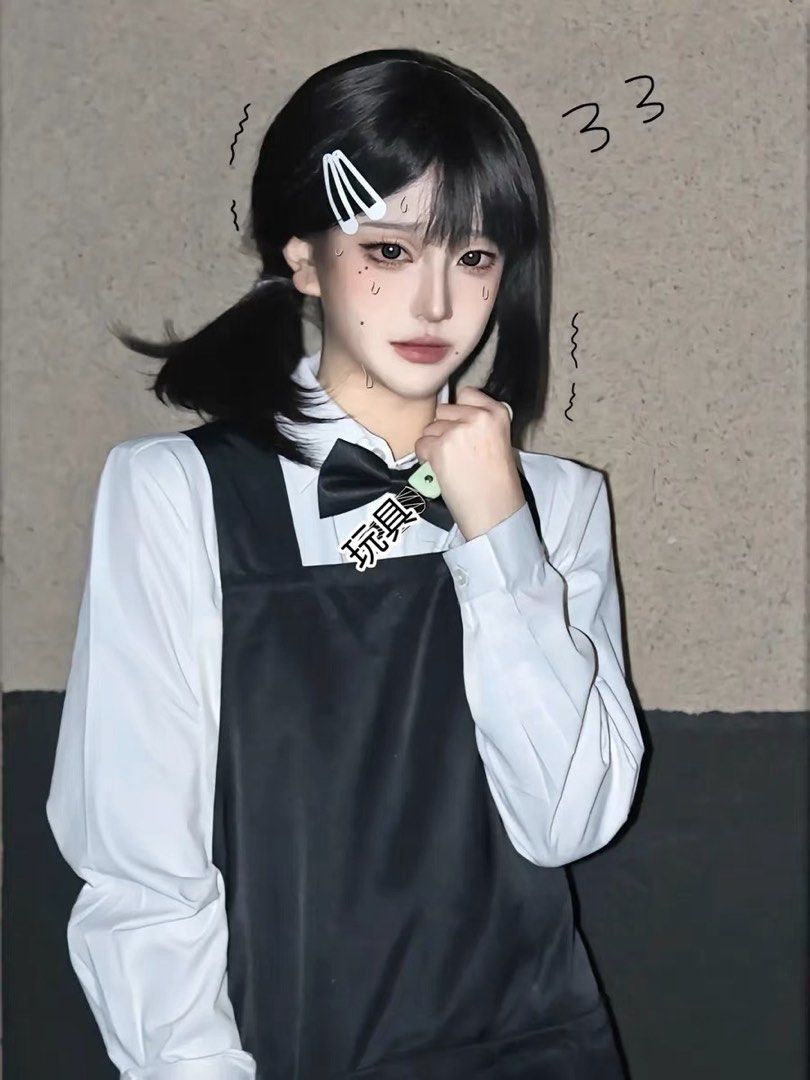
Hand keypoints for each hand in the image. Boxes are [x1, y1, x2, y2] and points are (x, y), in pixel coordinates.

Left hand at [414, 386, 525, 540]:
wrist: (495, 509)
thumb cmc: (498, 480)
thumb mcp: (498, 439)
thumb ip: (478, 422)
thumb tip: (448, 413)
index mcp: (497, 412)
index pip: (466, 393)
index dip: (459, 411)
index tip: (462, 426)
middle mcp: (478, 417)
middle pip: (443, 410)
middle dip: (444, 428)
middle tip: (456, 451)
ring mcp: (457, 431)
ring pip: (430, 428)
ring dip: (434, 444)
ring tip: (451, 463)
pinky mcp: (440, 448)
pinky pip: (421, 444)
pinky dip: (425, 457)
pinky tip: (441, 469)